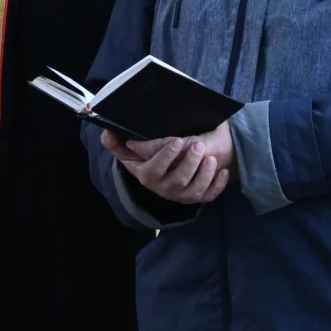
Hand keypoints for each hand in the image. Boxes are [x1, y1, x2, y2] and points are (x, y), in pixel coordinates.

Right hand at [102, 121, 233, 204]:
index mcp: (147, 175)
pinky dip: (218, 185)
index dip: (165, 157)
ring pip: (194, 190)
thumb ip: (117, 143)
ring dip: (204, 174)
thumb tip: (107, 133)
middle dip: (188, 163)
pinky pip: (209, 195)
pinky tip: (223, 171)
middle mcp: (163, 188)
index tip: (177, 141)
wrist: (166, 170)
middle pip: (177, 180)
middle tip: (198, 144)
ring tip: (211, 158)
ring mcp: (181, 195)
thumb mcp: (130, 151)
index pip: (154, 169)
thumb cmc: (148, 156)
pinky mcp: (197, 197)